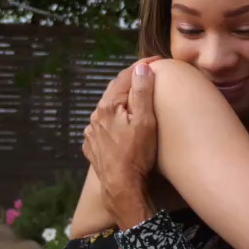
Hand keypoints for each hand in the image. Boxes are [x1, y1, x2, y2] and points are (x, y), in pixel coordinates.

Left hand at [83, 60, 158, 228]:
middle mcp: (95, 117)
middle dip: (131, 84)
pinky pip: (103, 128)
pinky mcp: (93, 148)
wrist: (122, 187)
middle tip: (148, 78)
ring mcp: (92, 134)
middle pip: (114, 92)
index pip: (125, 78)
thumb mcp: (146, 121)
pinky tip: (122, 128)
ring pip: (108, 111)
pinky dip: (113, 123)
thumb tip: (141, 69)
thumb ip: (142, 93)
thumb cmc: (137, 155)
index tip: (156, 60)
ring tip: (136, 105)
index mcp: (108, 106)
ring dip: (121, 105)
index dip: (141, 67)